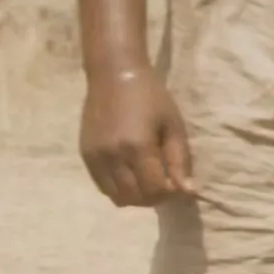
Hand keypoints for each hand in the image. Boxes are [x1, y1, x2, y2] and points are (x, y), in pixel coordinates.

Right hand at [78, 67, 195, 207]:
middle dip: (153, 198)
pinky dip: (118, 188)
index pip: (154, 190)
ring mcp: (95, 157)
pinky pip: (101, 187)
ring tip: (147, 179)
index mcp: (138, 147)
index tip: (178, 184)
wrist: (114, 75)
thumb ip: (180, 161)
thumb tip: (189, 193)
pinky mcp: (85, 155)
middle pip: (134, 198)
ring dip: (135, 196)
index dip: (170, 194)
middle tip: (164, 183)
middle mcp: (112, 157)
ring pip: (116, 197)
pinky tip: (130, 173)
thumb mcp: (174, 126)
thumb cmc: (152, 97)